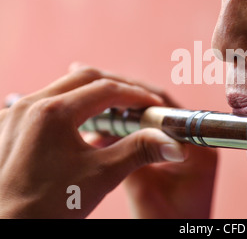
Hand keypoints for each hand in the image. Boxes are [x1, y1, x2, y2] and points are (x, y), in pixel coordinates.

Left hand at [0, 65, 186, 217]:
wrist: (7, 228)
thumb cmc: (48, 207)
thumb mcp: (101, 176)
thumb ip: (139, 150)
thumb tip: (174, 143)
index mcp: (54, 113)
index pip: (106, 89)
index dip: (135, 96)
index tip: (152, 105)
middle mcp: (30, 105)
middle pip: (84, 79)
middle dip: (115, 86)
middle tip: (137, 101)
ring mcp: (14, 114)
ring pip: (62, 87)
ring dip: (91, 93)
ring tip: (113, 108)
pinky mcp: (6, 125)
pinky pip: (43, 101)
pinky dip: (68, 103)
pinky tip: (78, 119)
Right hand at [70, 64, 218, 218]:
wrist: (179, 236)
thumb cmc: (168, 223)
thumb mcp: (145, 192)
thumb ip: (130, 158)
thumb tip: (103, 129)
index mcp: (199, 149)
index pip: (166, 109)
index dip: (135, 94)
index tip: (106, 83)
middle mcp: (195, 142)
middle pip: (158, 108)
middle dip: (124, 95)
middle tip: (93, 77)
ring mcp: (183, 147)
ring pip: (150, 118)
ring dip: (123, 109)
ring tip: (92, 97)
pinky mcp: (171, 155)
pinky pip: (146, 133)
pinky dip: (125, 127)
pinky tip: (101, 123)